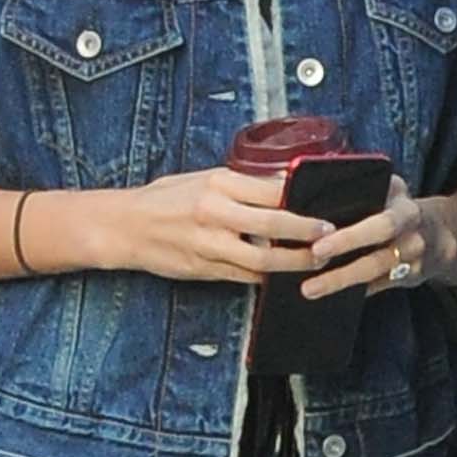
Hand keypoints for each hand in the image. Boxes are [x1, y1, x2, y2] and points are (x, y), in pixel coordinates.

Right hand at [86, 167, 326, 284]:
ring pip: (263, 259)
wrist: (125, 227)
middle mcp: (215, 212)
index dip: (303, 199)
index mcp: (218, 183)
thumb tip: (285, 188)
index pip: (272, 189)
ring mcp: (210, 244)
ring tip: (316, 261)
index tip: (325, 203)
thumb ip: (242, 186)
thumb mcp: (203, 179)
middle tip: (331, 236)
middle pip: (274, 224)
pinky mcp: (206, 269)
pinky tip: (286, 276)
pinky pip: (246, 277)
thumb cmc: (166, 198)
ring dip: (295, 262)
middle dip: (308, 232)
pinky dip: (269, 277)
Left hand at [300, 177, 456, 299]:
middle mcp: (412, 242)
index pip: (381, 226)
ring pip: (372, 277)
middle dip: (342, 268)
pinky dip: (349, 292)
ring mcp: (410, 266)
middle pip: (376, 259)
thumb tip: (328, 173)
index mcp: (407, 214)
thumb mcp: (395, 189)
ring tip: (309, 289)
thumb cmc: (402, 208)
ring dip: (339, 283)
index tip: (319, 244)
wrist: (442, 236)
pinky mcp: (404, 282)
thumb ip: (371, 184)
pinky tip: (325, 295)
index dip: (350, 238)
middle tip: (311, 267)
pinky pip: (374, 288)